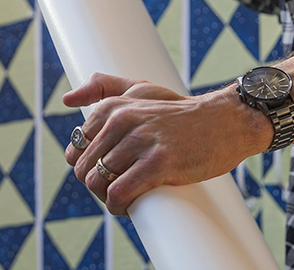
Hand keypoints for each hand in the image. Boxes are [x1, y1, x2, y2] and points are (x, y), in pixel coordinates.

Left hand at [63, 73, 271, 215]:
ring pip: (99, 184)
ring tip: (131, 195)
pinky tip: (133, 205)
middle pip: (85, 170)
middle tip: (123, 186)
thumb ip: (103, 87)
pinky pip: (119, 194)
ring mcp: (141, 142)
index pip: (76, 150)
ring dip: (111, 198)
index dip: (90, 167)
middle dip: (99, 185)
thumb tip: (66, 99)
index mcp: (114, 107)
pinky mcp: (159, 163)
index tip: (113, 170)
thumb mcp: (142, 90)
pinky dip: (120, 206)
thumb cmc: (183, 112)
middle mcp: (123, 121)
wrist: (227, 122)